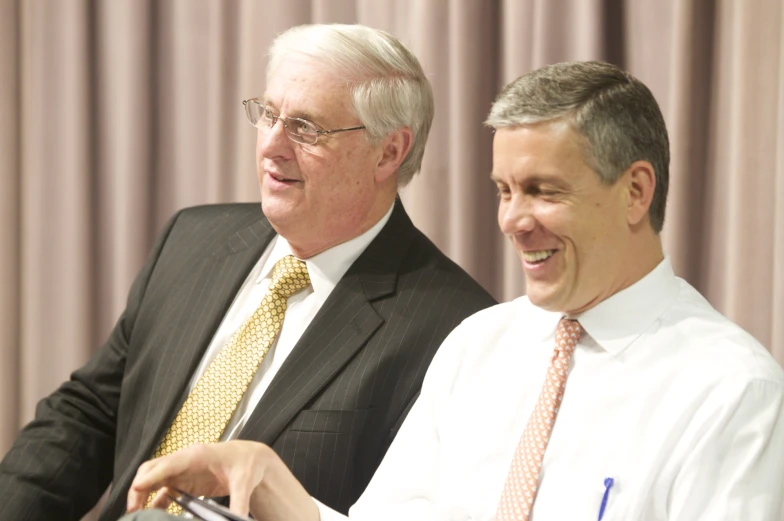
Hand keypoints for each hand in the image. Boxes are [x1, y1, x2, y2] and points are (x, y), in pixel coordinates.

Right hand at [126, 441, 317, 520]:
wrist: (252, 459)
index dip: (151, 475)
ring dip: (142, 495)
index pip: (168, 463)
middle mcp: (185, 460)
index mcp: (197, 455)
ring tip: (137, 514)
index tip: (137, 487)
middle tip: (134, 509)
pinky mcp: (185, 481)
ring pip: (153, 480)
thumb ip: (239, 502)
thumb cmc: (247, 462)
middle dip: (139, 487)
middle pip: (152, 469)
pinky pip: (163, 491)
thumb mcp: (245, 482)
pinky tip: (153, 515)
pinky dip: (154, 502)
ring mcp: (183, 471)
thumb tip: (238, 519)